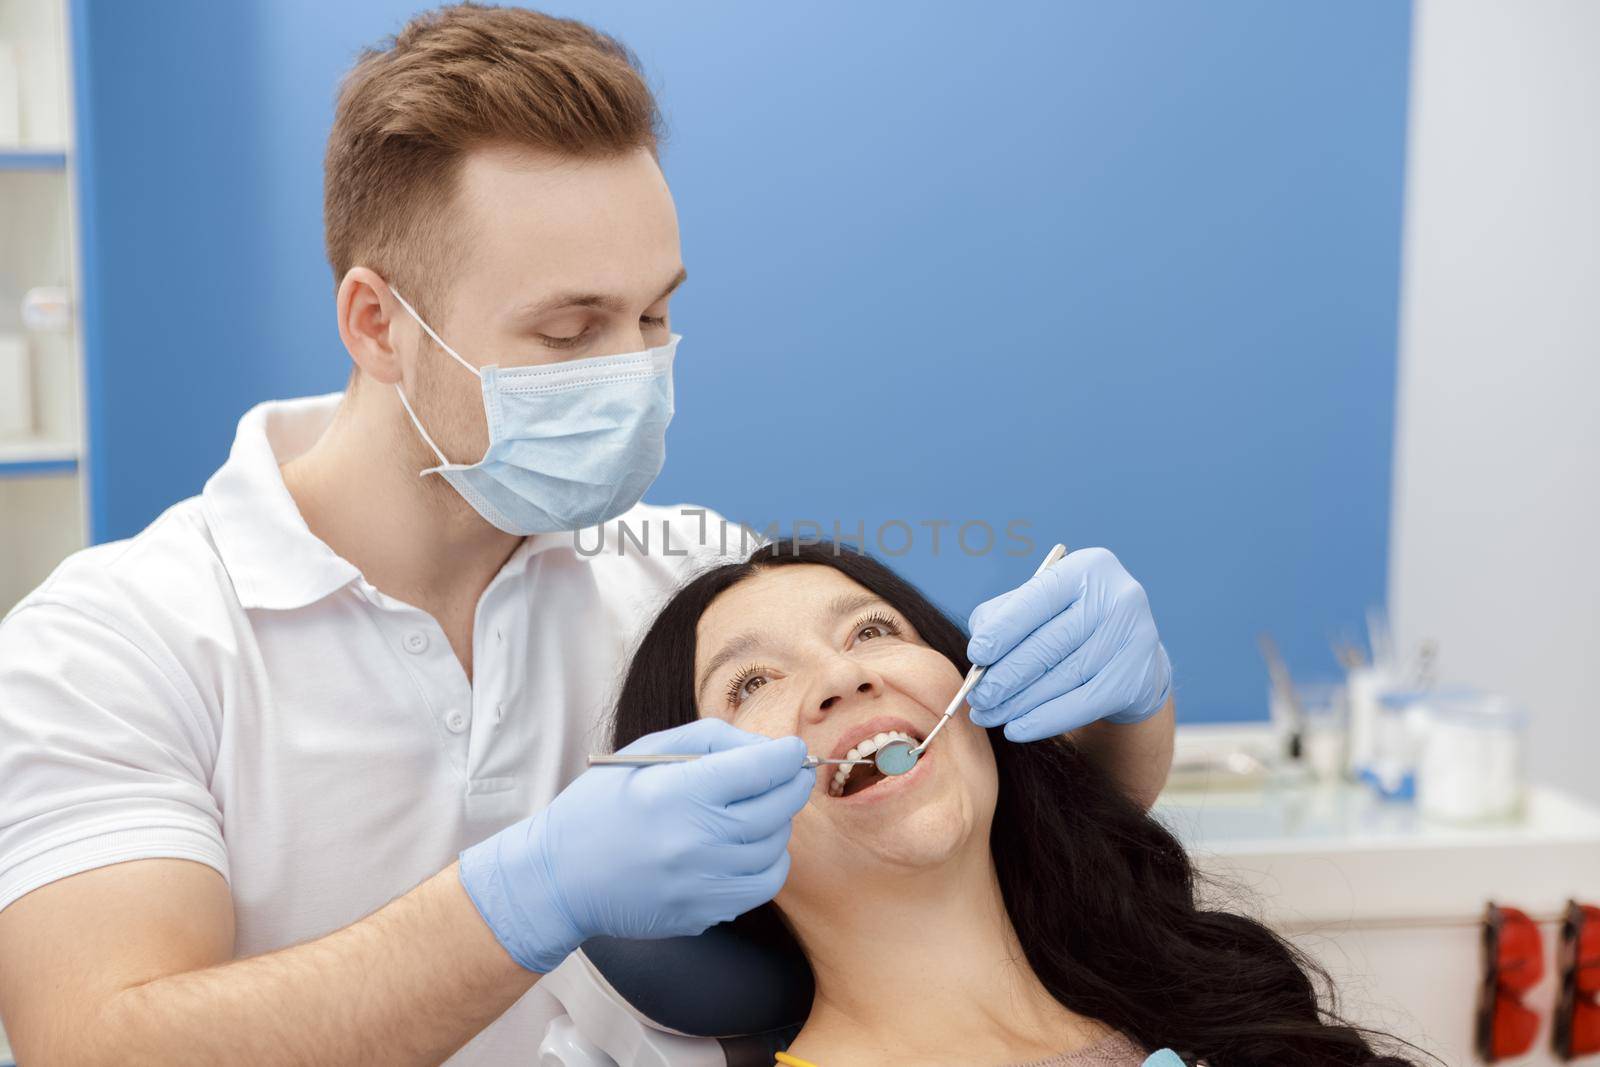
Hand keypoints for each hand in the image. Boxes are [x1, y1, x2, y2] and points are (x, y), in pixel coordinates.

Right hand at [458, 718, 813, 972]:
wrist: (560, 879)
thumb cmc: (600, 807)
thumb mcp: (646, 754)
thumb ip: (710, 740)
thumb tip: (765, 750)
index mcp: (679, 792)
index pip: (761, 769)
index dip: (787, 756)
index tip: (792, 751)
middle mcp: (696, 840)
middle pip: (777, 807)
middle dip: (794, 783)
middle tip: (793, 774)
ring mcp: (703, 882)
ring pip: (775, 847)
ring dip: (780, 822)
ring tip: (762, 809)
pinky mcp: (704, 913)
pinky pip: (763, 885)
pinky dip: (770, 862)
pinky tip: (753, 846)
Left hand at [965, 546, 1170, 741]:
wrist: (1130, 655)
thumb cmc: (1070, 624)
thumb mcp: (1041, 607)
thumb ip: (1002, 616)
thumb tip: (979, 651)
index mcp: (1088, 568)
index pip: (1037, 599)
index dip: (1003, 630)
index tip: (975, 656)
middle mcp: (1117, 597)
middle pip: (1049, 644)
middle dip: (1005, 676)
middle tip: (977, 697)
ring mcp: (1135, 637)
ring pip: (1062, 678)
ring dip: (1018, 703)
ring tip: (988, 715)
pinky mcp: (1137, 679)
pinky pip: (1082, 705)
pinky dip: (1044, 720)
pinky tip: (1016, 729)